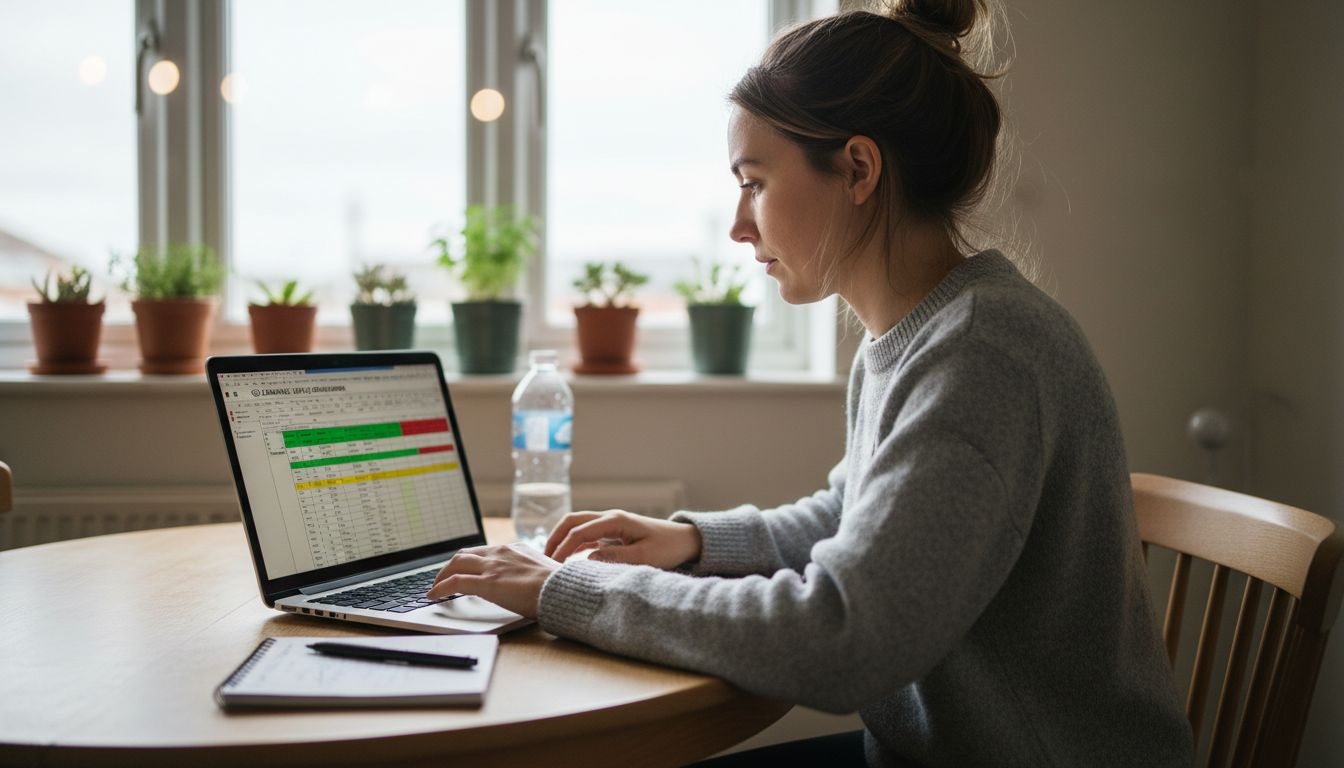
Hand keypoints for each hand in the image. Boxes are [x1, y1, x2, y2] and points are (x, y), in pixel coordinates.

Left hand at [426, 544, 558, 617]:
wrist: (562, 589)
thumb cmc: (558, 586)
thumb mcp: (542, 572)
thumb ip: (529, 573)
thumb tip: (527, 583)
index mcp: (514, 549)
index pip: (483, 551)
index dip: (469, 561)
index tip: (463, 569)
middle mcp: (500, 553)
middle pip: (465, 554)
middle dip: (450, 566)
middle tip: (443, 578)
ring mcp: (492, 567)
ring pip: (456, 565)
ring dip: (442, 576)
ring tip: (435, 587)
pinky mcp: (486, 583)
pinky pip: (454, 582)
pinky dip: (440, 588)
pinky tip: (433, 596)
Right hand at [545, 510, 701, 568]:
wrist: (684, 540)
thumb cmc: (667, 548)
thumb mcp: (644, 556)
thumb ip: (615, 558)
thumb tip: (587, 559)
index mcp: (615, 520)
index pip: (579, 532)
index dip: (563, 548)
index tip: (552, 566)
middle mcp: (610, 518)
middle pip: (572, 521)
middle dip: (555, 538)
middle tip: (542, 558)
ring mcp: (610, 524)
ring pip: (577, 526)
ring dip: (562, 540)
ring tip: (550, 561)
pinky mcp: (613, 533)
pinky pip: (587, 535)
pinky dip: (574, 545)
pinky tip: (567, 560)